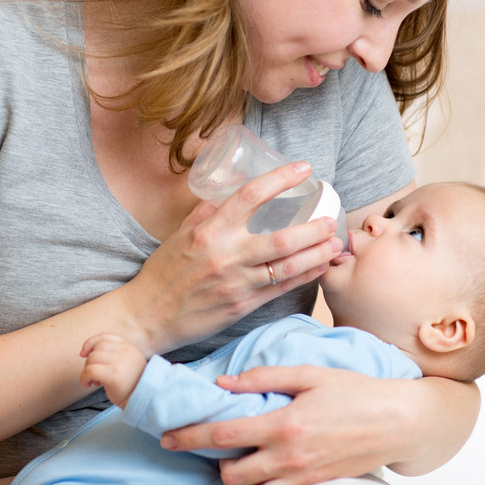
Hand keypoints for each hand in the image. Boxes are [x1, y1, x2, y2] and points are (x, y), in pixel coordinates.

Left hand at [79, 334, 147, 408]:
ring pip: (91, 359)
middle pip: (96, 348)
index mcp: (129, 347)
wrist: (142, 400)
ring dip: (87, 371)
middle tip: (94, 375)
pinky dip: (84, 378)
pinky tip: (87, 385)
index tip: (83, 353)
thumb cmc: (130, 385)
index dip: (91, 343)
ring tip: (94, 382)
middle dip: (89, 361)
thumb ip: (113, 354)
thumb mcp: (126, 363)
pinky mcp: (114, 375)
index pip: (105, 337)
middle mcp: (126, 352)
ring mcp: (120, 363)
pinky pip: (90, 371)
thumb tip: (86, 352)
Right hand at [117, 162, 342, 353]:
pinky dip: (305, 276)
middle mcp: (225, 255)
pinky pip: (280, 287)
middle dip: (313, 227)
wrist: (149, 314)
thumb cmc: (164, 271)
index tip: (303, 169)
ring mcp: (236, 282)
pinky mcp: (242, 304)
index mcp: (209, 230)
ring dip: (316, 253)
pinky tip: (320, 266)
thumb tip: (230, 186)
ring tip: (334, 243)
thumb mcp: (181, 233)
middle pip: (281, 237)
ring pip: (287, 265)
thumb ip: (207, 211)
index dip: (281, 179)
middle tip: (330, 217)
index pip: (251, 196)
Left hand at [159, 366, 425, 484]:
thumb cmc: (355, 392)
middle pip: (231, 475)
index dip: (190, 437)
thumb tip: (223, 383)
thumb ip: (263, 377)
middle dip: (215, 465)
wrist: (397, 421)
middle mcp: (290, 456)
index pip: (224, 435)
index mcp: (284, 422)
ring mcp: (302, 478)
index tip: (168, 438)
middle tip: (216, 450)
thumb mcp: (309, 373)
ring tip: (238, 466)